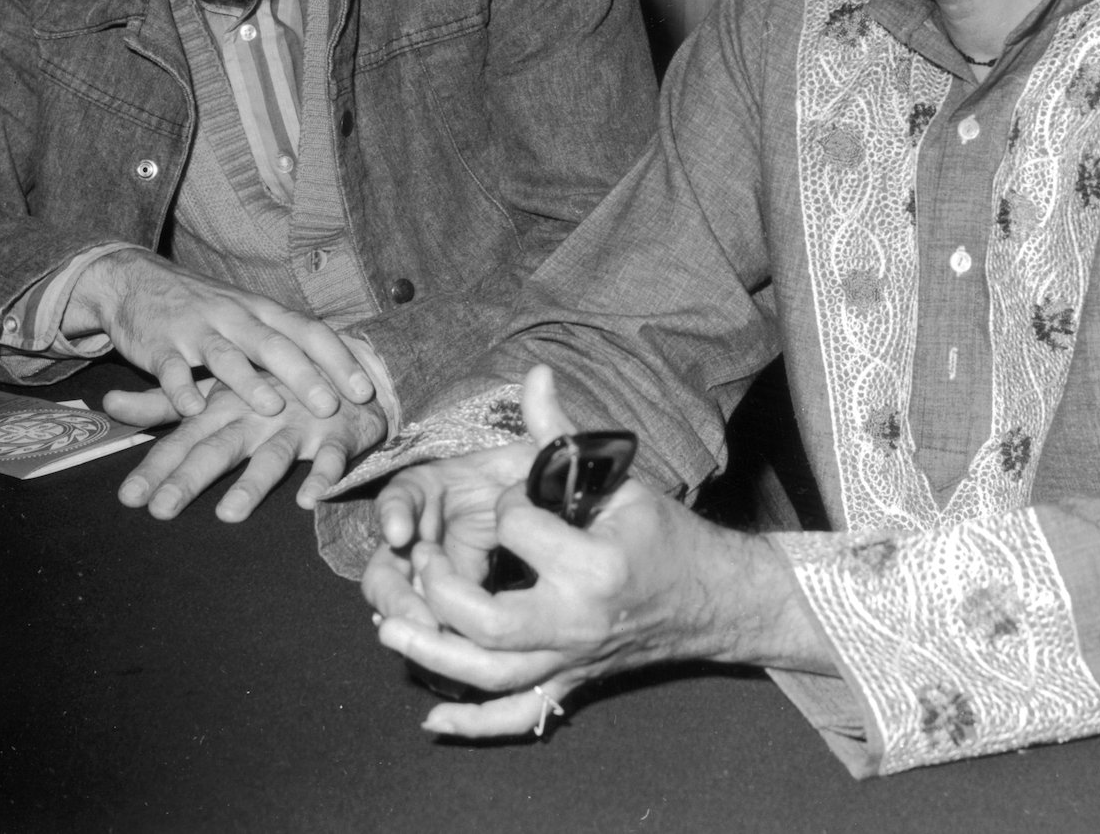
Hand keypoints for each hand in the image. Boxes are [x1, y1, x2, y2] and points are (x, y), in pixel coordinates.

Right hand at [66, 249, 375, 420]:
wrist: (134, 279)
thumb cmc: (205, 308)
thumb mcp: (248, 315)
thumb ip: (285, 339)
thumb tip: (338, 367)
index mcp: (262, 311)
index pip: (309, 331)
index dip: (339, 360)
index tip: (366, 390)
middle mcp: (234, 317)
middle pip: (275, 345)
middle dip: (306, 376)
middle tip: (332, 406)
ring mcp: (196, 329)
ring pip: (227, 356)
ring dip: (250, 383)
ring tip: (274, 408)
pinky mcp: (159, 344)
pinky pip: (171, 368)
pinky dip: (180, 388)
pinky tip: (192, 409)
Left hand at [104, 376, 387, 520]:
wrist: (344, 364)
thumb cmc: (270, 385)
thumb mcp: (214, 392)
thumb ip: (163, 404)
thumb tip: (107, 402)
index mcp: (223, 408)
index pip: (182, 441)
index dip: (156, 468)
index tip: (128, 499)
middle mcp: (255, 416)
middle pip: (219, 449)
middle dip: (190, 478)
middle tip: (162, 510)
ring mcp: (298, 424)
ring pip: (273, 455)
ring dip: (252, 484)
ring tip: (229, 515)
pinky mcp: (338, 432)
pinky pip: (332, 458)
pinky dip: (323, 477)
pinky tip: (309, 500)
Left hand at [362, 367, 823, 739]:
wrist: (709, 598)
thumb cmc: (660, 534)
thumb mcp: (616, 480)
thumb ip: (561, 434)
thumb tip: (534, 374)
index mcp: (594, 565)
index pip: (517, 529)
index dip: (507, 505)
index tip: (516, 498)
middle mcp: (578, 621)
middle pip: (487, 623)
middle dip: (440, 591)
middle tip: (423, 559)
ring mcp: (571, 661)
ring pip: (489, 677)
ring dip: (431, 654)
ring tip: (389, 625)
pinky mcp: (568, 684)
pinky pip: (514, 718)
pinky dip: (472, 725)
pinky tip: (432, 721)